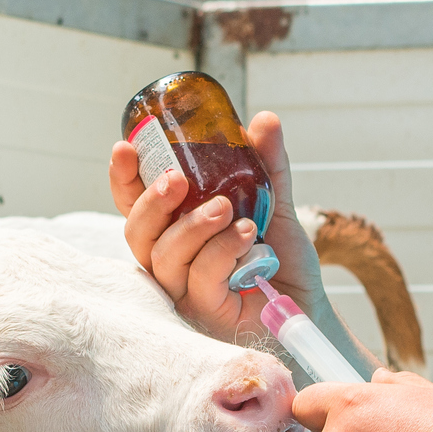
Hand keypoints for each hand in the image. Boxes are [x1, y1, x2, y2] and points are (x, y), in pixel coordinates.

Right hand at [110, 111, 327, 343]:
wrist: (307, 307)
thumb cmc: (281, 263)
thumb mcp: (275, 205)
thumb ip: (267, 166)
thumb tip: (263, 119)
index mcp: (176, 231)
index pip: (135, 205)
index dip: (124, 179)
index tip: (126, 148)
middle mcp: (172, 261)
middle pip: (137, 232)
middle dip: (150, 202)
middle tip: (176, 180)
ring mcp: (184, 290)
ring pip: (164, 255)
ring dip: (192, 226)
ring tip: (226, 209)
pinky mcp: (205, 312)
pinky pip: (200, 277)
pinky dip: (221, 250)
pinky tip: (247, 237)